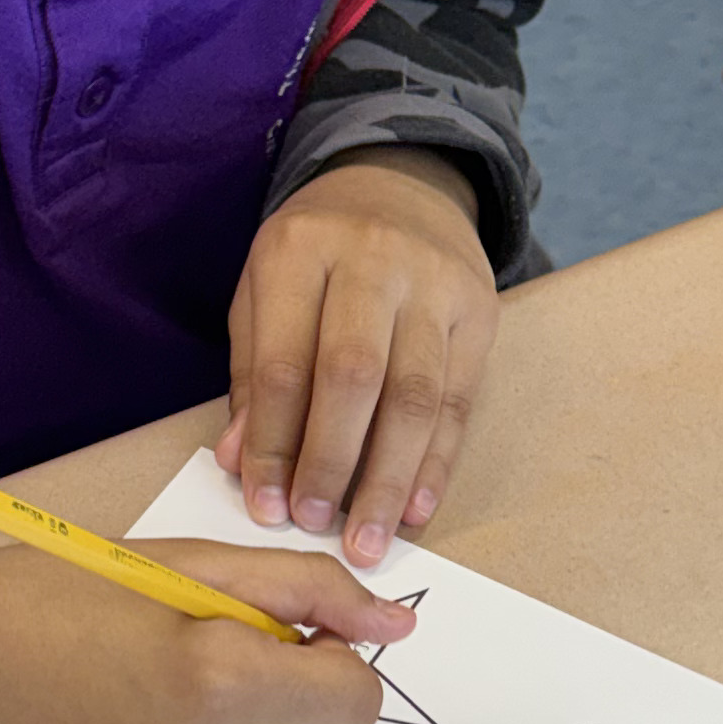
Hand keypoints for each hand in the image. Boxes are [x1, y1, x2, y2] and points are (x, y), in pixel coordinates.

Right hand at [0, 530, 410, 723]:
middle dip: (306, 704)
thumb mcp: (187, 566)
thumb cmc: (53, 595)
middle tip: (229, 658)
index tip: (280, 633)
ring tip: (190, 698)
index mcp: (219, 680)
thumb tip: (401, 625)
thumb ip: (305, 592)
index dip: (331, 657)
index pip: (358, 698)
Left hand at [213, 149, 496, 566]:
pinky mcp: (481, 309)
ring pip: (416, 396)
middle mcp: (373, 259)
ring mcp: (435, 283)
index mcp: (300, 251)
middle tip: (315, 526)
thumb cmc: (317, 253)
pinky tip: (416, 510)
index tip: (264, 507)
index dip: (274, 443)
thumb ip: (253, 376)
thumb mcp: (263, 292)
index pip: (284, 364)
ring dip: (389, 478)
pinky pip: (460, 399)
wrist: (401, 184)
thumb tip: (242, 465)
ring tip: (366, 539)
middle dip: (332, 463)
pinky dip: (437, 462)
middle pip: (354, 377)